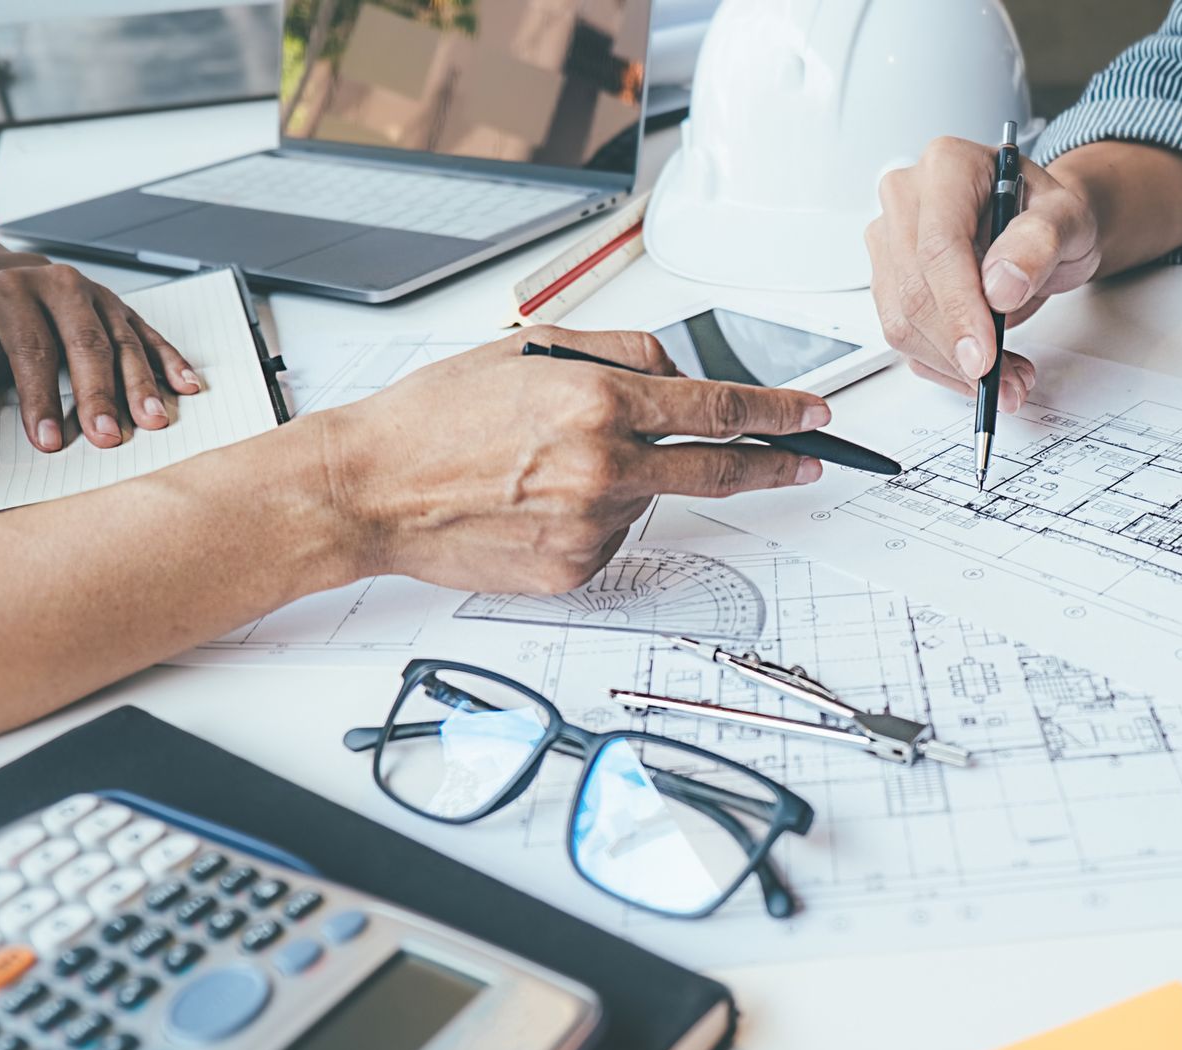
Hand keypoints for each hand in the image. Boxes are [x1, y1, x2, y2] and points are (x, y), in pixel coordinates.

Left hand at [0, 259, 196, 450]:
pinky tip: (186, 387)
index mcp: (11, 295)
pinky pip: (151, 335)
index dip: (41, 398)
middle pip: (86, 344)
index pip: (31, 349)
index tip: (50, 441)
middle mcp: (58, 287)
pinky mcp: (123, 307)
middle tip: (108, 437)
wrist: (1, 281)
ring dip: (142, 384)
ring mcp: (97, 296)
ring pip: (124, 341)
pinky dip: (170, 362)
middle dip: (99, 394)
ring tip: (154, 421)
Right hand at [328, 325, 829, 593]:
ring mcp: (590, 525)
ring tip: (553, 464)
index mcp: (597, 401)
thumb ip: (622, 354)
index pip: (718, 408)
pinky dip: (596, 514)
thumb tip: (682, 373)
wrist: (371, 488)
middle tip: (805, 460)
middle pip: (718, 469)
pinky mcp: (573, 569)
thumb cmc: (435, 418)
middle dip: (772, 464)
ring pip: (651, 498)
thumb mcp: (532, 349)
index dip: (777, 412)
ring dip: (633, 479)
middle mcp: (602, 466)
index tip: (811, 415)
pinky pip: (613, 535)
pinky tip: (540, 500)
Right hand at [865, 136, 1103, 409]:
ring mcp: (890, 240)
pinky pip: (905, 338)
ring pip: (901, 322)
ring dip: (951, 365)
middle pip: (913, 289)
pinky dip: (943, 366)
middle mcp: (907, 198)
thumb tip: (1001, 286)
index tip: (983, 356)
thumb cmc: (1052, 215)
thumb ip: (1040, 243)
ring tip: (1005, 378)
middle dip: (959, 349)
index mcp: (948, 166)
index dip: (958, 308)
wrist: (1043, 229)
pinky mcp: (888, 280)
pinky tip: (981, 371)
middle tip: (1005, 380)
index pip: (938, 245)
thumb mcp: (1069, 219)